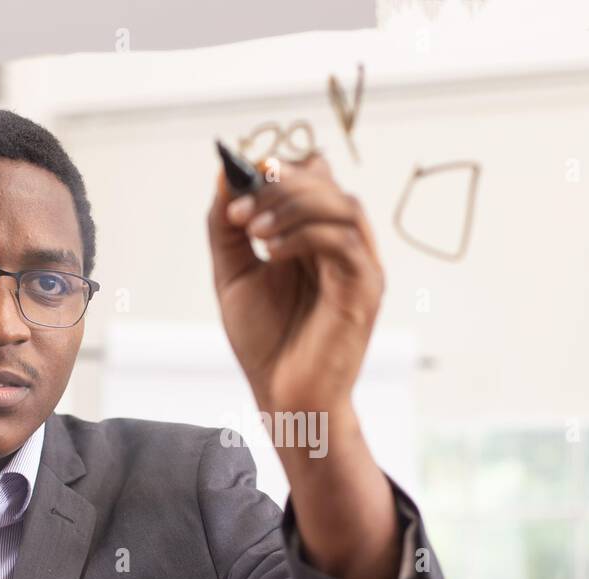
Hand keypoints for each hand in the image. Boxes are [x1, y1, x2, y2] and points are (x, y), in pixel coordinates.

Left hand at [206, 152, 383, 413]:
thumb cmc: (266, 342)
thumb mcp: (233, 274)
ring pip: (340, 205)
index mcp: (317, 238)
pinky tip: (271, 252)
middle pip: (327, 183)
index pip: (312, 177)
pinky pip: (343, 241)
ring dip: (292, 207)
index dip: (276, 170)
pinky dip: (305, 236)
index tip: (236, 181)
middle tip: (239, 210)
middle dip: (279, 186)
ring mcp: (360, 266)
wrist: (284, 397)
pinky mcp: (365, 290)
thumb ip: (227, 227)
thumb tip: (223, 173)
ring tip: (252, 231)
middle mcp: (345, 245)